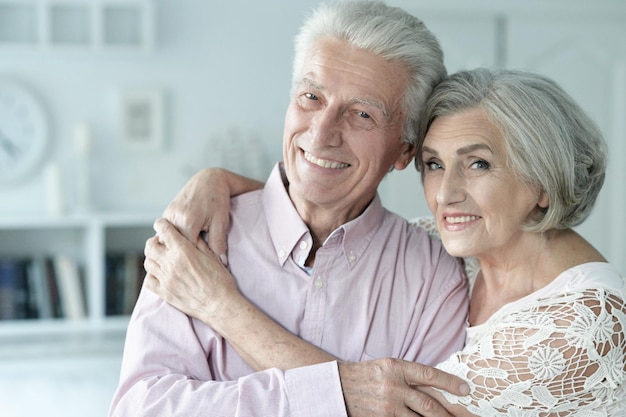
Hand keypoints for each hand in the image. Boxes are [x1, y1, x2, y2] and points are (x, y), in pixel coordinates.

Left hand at [143, 218, 239, 324]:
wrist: (220, 304)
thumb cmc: (220, 280)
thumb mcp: (211, 255)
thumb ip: (197, 243)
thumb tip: (188, 235)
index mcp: (183, 251)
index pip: (163, 230)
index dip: (162, 225)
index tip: (164, 227)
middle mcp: (171, 263)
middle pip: (150, 246)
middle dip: (154, 242)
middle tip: (162, 244)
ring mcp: (166, 279)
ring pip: (148, 263)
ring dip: (153, 258)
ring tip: (162, 259)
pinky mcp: (165, 293)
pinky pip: (148, 281)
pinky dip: (152, 275)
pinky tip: (160, 274)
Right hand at [162, 168, 230, 264]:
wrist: (210, 179)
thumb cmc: (218, 200)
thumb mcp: (221, 222)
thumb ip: (219, 243)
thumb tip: (221, 263)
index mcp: (188, 222)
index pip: (185, 250)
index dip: (192, 261)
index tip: (199, 268)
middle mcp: (174, 218)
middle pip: (173, 246)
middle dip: (181, 256)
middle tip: (189, 266)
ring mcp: (168, 214)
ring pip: (166, 238)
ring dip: (174, 247)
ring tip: (184, 255)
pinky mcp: (167, 211)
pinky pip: (165, 230)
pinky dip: (171, 238)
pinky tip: (180, 244)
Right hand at [338, 359, 467, 416]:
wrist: (338, 386)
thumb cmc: (368, 375)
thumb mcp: (389, 367)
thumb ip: (410, 375)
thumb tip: (439, 387)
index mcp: (396, 367)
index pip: (429, 375)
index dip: (450, 383)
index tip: (466, 390)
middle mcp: (393, 386)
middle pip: (428, 404)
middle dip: (448, 414)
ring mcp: (387, 406)